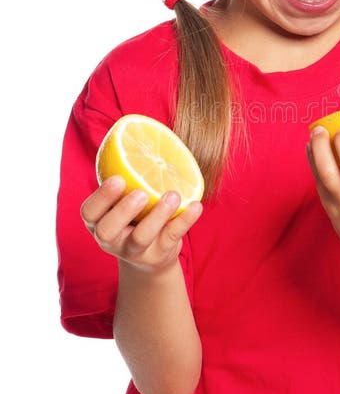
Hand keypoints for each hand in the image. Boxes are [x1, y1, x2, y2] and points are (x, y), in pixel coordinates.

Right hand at [80, 175, 202, 273]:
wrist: (148, 257)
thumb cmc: (134, 216)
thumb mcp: (122, 201)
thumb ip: (127, 179)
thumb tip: (145, 135)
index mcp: (98, 222)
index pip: (89, 213)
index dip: (101, 198)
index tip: (118, 178)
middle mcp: (111, 240)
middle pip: (108, 230)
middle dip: (123, 211)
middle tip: (141, 192)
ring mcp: (134, 251)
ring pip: (141, 237)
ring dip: (157, 215)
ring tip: (173, 195)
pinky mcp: (158, 256)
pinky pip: (171, 238)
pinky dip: (185, 221)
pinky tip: (196, 205)